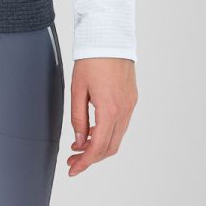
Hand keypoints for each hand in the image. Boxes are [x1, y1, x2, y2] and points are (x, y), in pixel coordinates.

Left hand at [67, 56, 136, 175]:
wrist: (109, 37)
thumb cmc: (91, 60)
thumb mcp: (77, 89)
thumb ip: (78, 118)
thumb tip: (79, 141)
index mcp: (109, 109)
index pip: (98, 147)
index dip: (84, 162)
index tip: (73, 168)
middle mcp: (124, 110)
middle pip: (110, 147)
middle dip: (91, 158)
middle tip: (73, 159)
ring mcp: (130, 105)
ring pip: (117, 137)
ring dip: (99, 146)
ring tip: (80, 146)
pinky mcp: (132, 99)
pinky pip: (121, 124)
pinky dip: (107, 133)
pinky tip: (93, 131)